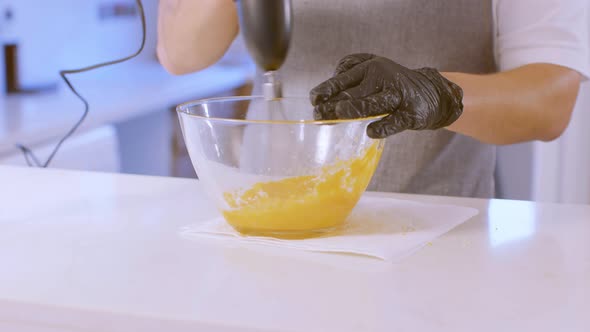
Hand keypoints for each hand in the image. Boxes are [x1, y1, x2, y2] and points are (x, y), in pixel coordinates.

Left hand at [310, 54, 463, 138]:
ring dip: (355, 108)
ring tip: (339, 113)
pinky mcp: (411, 114)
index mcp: (370, 68)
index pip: (344, 78)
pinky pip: (395, 121)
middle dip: (334, 104)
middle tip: (318, 114)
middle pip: (354, 92)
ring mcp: (397, 96)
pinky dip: (383, 126)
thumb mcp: (372, 76)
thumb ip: (349, 82)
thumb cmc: (392, 87)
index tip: (314, 99)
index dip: (327, 88)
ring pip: (373, 103)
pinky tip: (370, 131)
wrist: (433, 93)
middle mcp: (383, 78)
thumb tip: (324, 100)